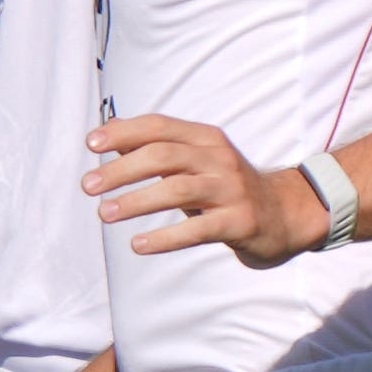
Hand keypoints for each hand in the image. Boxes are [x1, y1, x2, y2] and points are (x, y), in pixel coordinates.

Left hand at [85, 117, 327, 266]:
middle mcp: (219, 159)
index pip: (159, 126)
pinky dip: (165, 238)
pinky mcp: (240, 222)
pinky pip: (198, 230)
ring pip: (178, 190)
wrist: (283, 214)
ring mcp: (232, 190)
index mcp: (206, 138)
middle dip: (121, 170)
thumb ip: (155, 147)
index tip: (90, 144)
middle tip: (88, 186)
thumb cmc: (223, 186)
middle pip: (163, 156)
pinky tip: (137, 245)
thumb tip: (106, 133)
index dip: (123, 133)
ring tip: (104, 214)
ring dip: (136, 202)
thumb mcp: (194, 161)